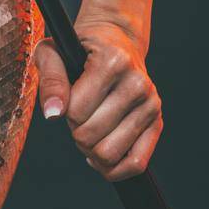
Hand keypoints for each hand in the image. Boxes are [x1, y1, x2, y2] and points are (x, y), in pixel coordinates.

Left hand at [33, 19, 162, 180]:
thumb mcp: (55, 51)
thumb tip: (53, 114)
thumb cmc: (81, 47)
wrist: (116, 39)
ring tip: (89, 130)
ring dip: (91, 150)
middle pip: (91, 135)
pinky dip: (114, 169)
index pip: (77, 110)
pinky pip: (136, 164)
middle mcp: (137, 83)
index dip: (65, 111)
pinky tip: (100, 154)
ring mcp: (151, 104)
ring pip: (110, 154)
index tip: (69, 97)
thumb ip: (50, 79)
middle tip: (78, 115)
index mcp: (113, 61)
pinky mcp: (158, 122)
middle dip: (76, 131)